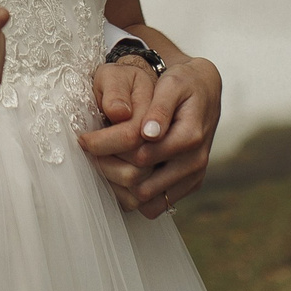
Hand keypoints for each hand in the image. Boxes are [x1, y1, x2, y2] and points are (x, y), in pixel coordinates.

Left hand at [78, 49, 221, 220]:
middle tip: (89, 153)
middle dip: (109, 168)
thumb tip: (149, 132)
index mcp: (189, 136)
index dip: (107, 147)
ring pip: (145, 201)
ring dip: (119, 186)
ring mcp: (192, 178)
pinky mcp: (187, 187)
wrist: (205, 92)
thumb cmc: (183, 84)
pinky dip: (133, 196)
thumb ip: (160, 107)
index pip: (140, 154)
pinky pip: (155, 206)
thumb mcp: (172, 84)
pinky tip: (120, 173)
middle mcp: (194, 162)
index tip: (84, 139)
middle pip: (140, 182)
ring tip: (102, 162)